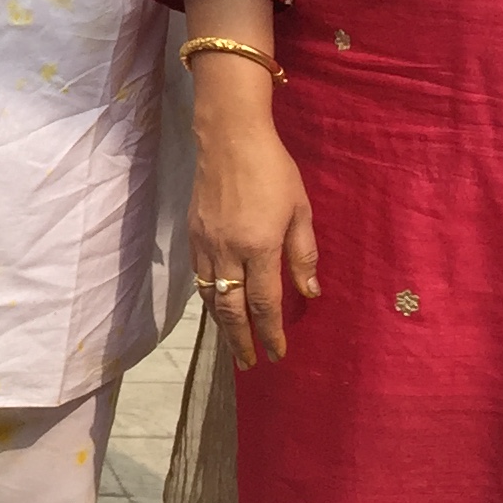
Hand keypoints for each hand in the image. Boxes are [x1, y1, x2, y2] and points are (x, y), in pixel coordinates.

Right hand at [189, 92, 317, 367]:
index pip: (264, 304)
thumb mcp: (300, 211)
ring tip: (233, 342)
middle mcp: (227, 252)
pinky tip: (217, 304)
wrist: (228, 137)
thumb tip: (310, 293)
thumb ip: (303, 254)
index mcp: (259, 247)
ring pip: (210, 297)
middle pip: (232, 310)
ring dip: (222, 325)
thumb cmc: (273, 170)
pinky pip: (198, 277)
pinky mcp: (192, 234)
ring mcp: (205, 244)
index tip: (277, 354)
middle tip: (249, 364)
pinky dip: (208, 298)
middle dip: (241, 341)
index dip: (271, 334)